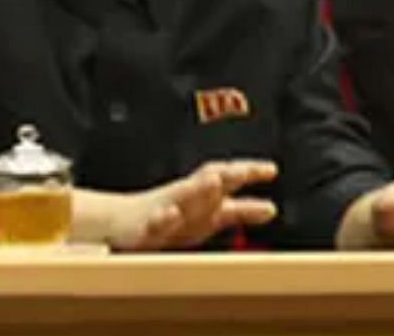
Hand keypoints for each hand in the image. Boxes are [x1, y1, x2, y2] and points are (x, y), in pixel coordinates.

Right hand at [100, 160, 278, 250]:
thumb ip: (239, 210)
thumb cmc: (170, 216)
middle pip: (209, 180)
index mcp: (204, 194)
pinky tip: (171, 213)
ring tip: (214, 182)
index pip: (229, 177)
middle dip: (228, 176)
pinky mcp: (145, 224)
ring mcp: (166, 207)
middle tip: (247, 171)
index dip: (250, 172)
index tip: (272, 170)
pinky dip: (163, 217)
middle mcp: (187, 196)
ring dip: (198, 188)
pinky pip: (154, 221)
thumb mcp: (210, 215)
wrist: (121, 221)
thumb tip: (271, 209)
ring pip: (183, 196)